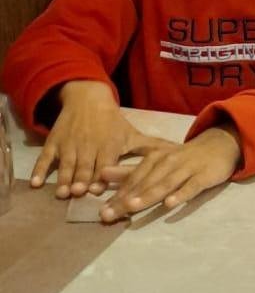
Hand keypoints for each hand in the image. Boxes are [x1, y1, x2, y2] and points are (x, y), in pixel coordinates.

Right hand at [31, 81, 177, 198]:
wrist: (87, 99)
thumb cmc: (112, 122)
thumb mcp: (132, 135)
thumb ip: (153, 148)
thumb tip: (179, 153)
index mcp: (109, 145)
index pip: (105, 164)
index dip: (102, 177)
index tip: (99, 191)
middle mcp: (89, 146)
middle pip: (85, 166)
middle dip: (83, 180)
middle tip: (79, 194)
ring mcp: (70, 145)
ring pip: (67, 164)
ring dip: (64, 178)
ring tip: (63, 193)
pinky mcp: (54, 143)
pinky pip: (46, 158)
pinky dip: (41, 170)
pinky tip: (37, 184)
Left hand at [98, 126, 241, 222]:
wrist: (217, 145)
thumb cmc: (182, 158)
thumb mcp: (155, 161)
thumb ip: (130, 171)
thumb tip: (102, 174)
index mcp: (153, 159)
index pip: (132, 179)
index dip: (116, 194)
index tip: (101, 210)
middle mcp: (166, 162)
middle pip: (144, 183)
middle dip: (125, 199)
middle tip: (108, 214)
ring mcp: (186, 169)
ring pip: (164, 184)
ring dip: (148, 195)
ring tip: (132, 206)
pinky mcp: (203, 175)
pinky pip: (191, 187)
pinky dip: (180, 194)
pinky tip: (170, 204)